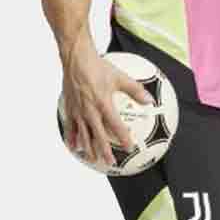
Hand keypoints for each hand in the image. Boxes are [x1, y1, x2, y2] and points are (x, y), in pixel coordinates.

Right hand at [61, 37, 153, 165]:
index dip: (123, 138)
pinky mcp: (69, 107)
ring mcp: (78, 110)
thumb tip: (149, 100)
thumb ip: (136, 91)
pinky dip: (72, 138)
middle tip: (111, 162)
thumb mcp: (120, 77)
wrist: (75, 56)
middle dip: (104, 151)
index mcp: (103, 104)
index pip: (116, 126)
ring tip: (93, 159)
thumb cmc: (97, 66)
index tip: (129, 148)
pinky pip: (70, 126)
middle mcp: (90, 110)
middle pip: (98, 136)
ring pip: (83, 135)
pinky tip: (74, 147)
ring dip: (89, 148)